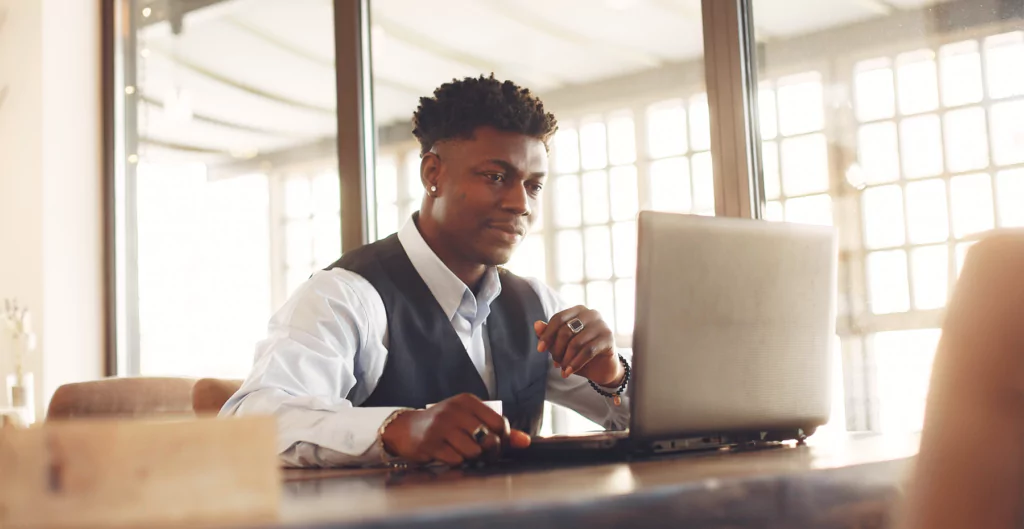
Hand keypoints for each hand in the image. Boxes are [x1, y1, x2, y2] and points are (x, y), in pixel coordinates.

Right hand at [380, 393, 530, 464]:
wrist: (407, 429)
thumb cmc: (444, 424)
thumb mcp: (470, 418)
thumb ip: (498, 430)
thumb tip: (525, 441)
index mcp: (467, 401)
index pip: (499, 422)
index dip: (502, 438)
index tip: (496, 442)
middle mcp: (454, 410)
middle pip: (487, 438)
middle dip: (488, 451)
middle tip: (481, 452)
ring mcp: (441, 426)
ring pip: (472, 451)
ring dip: (471, 457)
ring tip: (462, 451)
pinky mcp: (430, 443)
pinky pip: (455, 460)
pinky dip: (456, 461)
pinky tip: (448, 454)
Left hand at [535, 306, 624, 386]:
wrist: (602, 368)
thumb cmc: (580, 353)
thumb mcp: (561, 345)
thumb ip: (549, 335)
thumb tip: (536, 324)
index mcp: (578, 311)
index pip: (558, 319)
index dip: (547, 335)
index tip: (540, 349)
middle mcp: (591, 313)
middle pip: (566, 330)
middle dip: (557, 350)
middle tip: (555, 363)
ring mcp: (602, 325)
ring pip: (576, 342)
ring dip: (566, 359)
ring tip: (562, 369)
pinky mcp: (609, 338)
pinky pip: (588, 351)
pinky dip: (576, 363)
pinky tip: (569, 372)